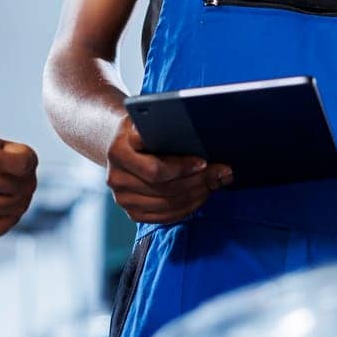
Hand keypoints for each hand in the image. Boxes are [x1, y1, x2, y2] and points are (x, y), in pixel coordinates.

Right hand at [105, 116, 231, 224]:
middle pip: (165, 189)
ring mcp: (123, 199)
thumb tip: (197, 138)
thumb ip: (162, 127)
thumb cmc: (139, 130)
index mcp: (118, 152)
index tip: (204, 162)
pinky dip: (186, 208)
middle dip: (197, 181)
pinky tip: (199, 196)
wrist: (119, 145)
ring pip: (168, 204)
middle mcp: (116, 178)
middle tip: (219, 173)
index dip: (183, 168)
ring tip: (213, 183)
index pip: (156, 169)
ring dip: (196, 195)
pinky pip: (165, 217)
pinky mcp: (132, 213)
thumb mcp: (146, 120)